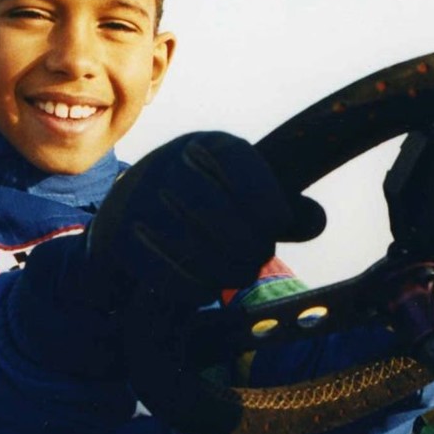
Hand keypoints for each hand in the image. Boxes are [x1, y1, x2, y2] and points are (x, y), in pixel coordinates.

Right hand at [86, 133, 325, 310]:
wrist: (128, 221)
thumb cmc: (203, 209)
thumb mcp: (244, 199)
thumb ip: (282, 210)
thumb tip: (315, 221)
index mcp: (205, 146)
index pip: (237, 161)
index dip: (265, 196)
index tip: (279, 222)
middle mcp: (167, 164)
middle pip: (213, 208)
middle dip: (247, 241)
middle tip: (259, 257)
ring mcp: (138, 201)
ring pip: (188, 242)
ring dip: (224, 267)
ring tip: (238, 273)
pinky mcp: (118, 238)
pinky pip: (162, 269)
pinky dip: (191, 285)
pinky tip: (206, 287)